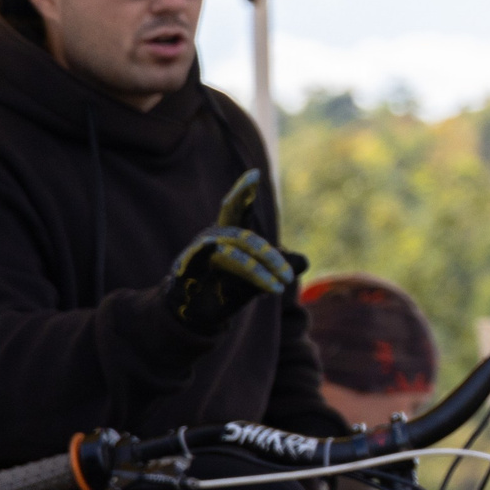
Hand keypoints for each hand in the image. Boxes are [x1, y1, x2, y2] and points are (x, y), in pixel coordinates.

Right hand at [161, 170, 294, 331]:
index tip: (255, 174)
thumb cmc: (227, 290)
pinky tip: (210, 245)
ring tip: (281, 285)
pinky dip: (201, 252)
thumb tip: (304, 261)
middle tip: (277, 242)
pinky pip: (194, 259)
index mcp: (231, 235)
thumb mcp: (258, 279)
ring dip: (257, 271)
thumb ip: (278, 267)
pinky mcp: (185, 270)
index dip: (245, 193)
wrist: (197, 315)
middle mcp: (214, 238)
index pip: (240, 210)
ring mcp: (198, 252)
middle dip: (259, 235)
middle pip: (239, 230)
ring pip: (232, 254)